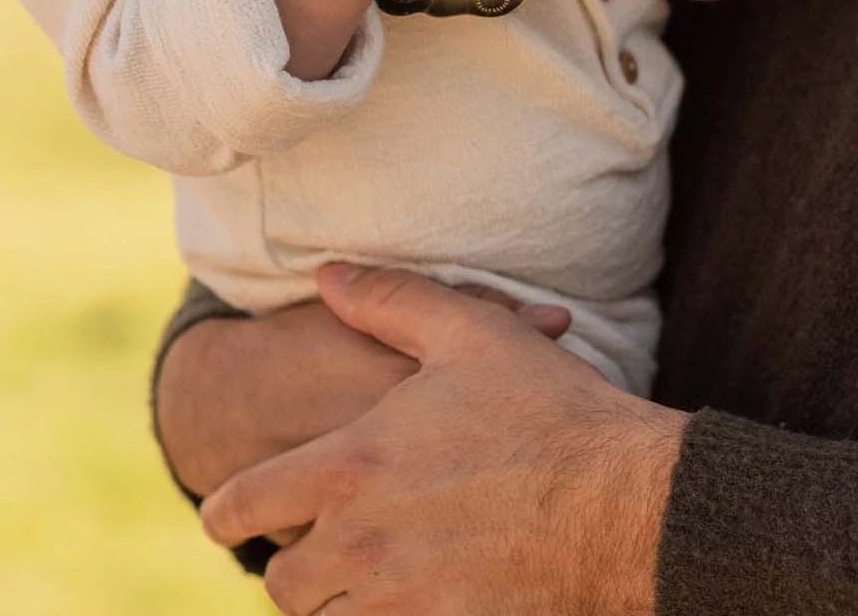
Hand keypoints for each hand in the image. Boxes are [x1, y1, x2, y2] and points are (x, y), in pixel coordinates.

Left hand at [200, 265, 685, 615]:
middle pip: (284, 584)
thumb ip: (388, 299)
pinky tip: (422, 596)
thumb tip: (329, 274)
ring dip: (341, 603)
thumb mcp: (470, 331)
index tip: (232, 510)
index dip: (228, 507)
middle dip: (297, 563)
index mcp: (352, 466)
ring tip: (375, 574)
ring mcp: (404, 605)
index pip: (242, 504)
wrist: (630, 504)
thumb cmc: (551, 410)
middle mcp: (363, 547)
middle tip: (325, 544)